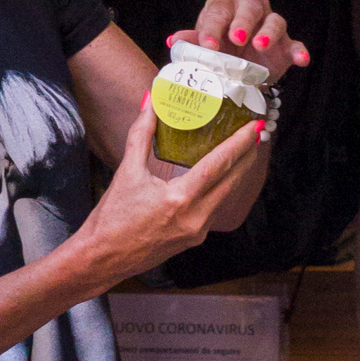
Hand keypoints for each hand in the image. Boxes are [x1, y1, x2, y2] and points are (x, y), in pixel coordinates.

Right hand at [73, 103, 267, 286]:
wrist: (103, 258)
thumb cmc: (111, 218)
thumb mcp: (126, 172)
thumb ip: (141, 135)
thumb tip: (150, 102)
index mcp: (180, 199)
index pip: (218, 164)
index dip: (239, 143)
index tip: (255, 126)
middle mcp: (195, 217)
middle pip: (231, 181)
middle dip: (247, 156)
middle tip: (257, 133)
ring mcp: (197, 231)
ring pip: (225, 196)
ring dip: (236, 173)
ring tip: (243, 152)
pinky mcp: (194, 239)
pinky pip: (215, 209)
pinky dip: (221, 190)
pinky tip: (220, 178)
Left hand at [184, 0, 304, 85]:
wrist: (237, 65)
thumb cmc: (217, 45)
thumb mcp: (202, 42)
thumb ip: (191, 41)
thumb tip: (174, 41)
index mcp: (226, 2)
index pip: (218, 11)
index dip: (212, 28)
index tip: (207, 46)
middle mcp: (252, 6)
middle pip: (250, 8)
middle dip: (242, 22)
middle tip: (235, 38)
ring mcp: (271, 24)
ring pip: (275, 21)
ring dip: (269, 33)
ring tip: (260, 45)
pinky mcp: (286, 45)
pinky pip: (296, 44)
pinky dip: (299, 51)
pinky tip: (301, 60)